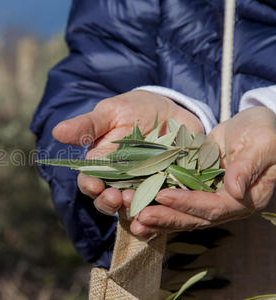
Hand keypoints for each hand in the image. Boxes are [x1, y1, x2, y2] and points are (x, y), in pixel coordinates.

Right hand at [52, 90, 203, 214]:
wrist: (171, 111)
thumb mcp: (111, 113)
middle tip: (117, 198)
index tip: (94, 186)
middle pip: (108, 202)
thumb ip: (87, 126)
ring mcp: (143, 189)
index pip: (89, 182)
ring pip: (133, 209)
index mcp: (100, 166)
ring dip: (132, 210)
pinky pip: (162, 209)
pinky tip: (160, 212)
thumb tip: (57, 132)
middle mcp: (119, 183)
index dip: (90, 186)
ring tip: (136, 201)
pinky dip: (159, 216)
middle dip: (109, 203)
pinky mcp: (168, 192)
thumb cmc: (134, 110)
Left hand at [125, 107, 275, 239]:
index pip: (214, 208)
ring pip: (181, 215)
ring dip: (157, 219)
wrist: (253, 126)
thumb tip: (235, 190)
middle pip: (194, 218)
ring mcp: (208, 199)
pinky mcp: (195, 191)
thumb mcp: (261, 144)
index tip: (163, 196)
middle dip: (165, 217)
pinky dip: (156, 207)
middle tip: (139, 217)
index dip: (188, 203)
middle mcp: (226, 205)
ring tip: (133, 220)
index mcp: (245, 199)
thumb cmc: (264, 132)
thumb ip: (248, 167)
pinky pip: (175, 203)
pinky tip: (135, 210)